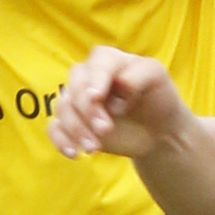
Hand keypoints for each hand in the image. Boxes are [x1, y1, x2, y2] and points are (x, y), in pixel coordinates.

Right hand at [53, 47, 188, 160]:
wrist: (159, 128)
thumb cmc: (157, 97)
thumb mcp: (157, 77)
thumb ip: (138, 75)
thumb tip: (119, 85)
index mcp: (107, 60)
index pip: (96, 66)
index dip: (95, 82)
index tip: (97, 99)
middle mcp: (88, 77)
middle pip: (75, 88)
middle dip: (87, 110)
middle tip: (105, 129)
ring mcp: (77, 101)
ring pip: (63, 109)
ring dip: (77, 129)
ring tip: (95, 148)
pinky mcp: (73, 123)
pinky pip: (55, 128)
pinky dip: (61, 140)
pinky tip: (74, 153)